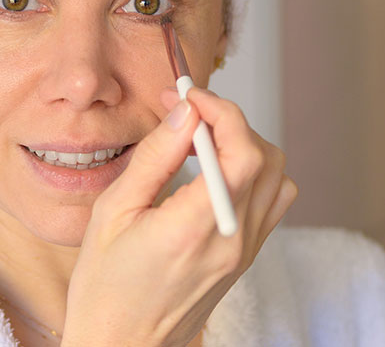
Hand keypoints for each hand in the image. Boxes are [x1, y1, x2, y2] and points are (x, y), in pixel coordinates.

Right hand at [62, 87, 297, 346]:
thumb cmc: (105, 288)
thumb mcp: (113, 212)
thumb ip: (156, 157)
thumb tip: (185, 113)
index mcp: (194, 229)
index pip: (240, 152)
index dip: (222, 111)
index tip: (191, 97)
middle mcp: (231, 241)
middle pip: (267, 158)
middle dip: (231, 122)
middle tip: (190, 113)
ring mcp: (244, 253)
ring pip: (278, 178)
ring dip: (247, 146)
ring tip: (204, 142)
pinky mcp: (245, 260)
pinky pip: (272, 203)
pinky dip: (254, 172)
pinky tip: (217, 172)